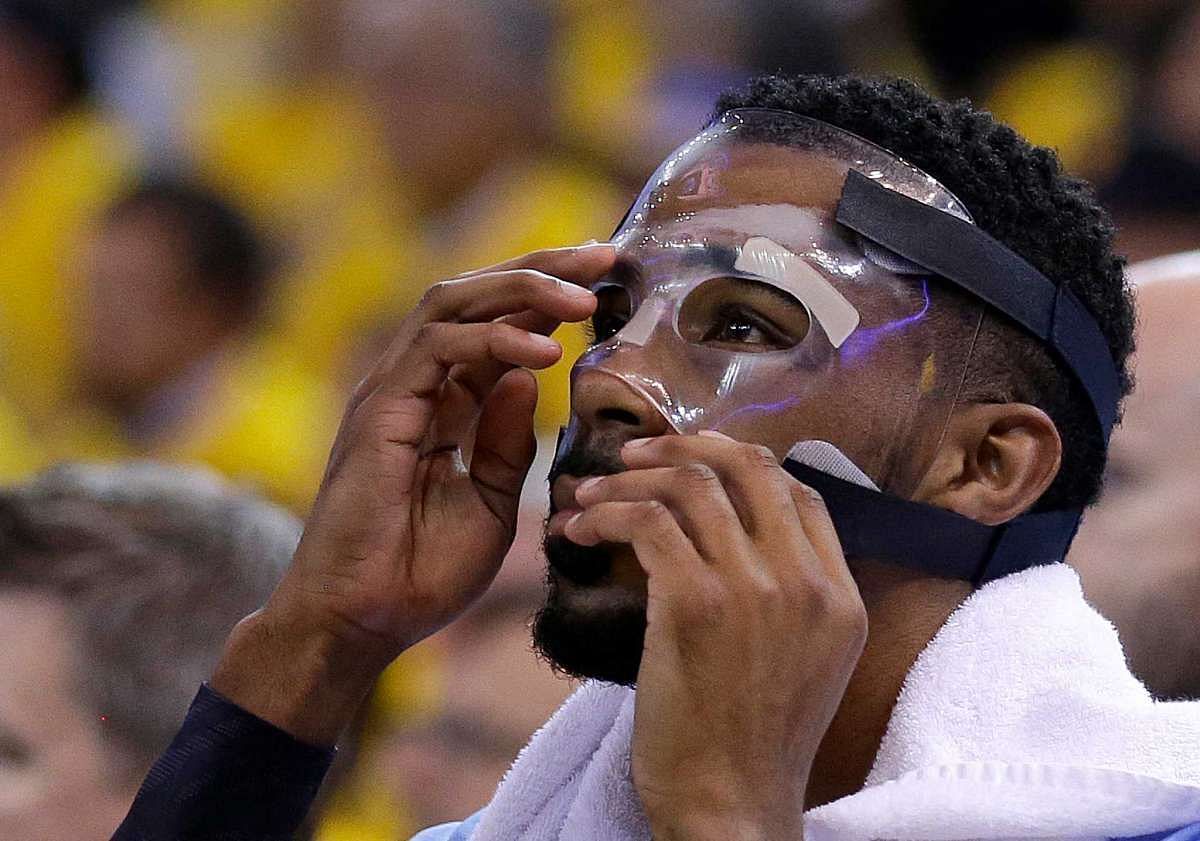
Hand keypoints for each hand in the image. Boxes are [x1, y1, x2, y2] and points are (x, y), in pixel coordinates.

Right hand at [213, 244, 613, 743]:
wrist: (361, 622)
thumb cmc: (421, 571)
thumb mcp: (491, 501)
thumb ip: (509, 440)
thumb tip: (534, 377)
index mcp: (443, 402)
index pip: (497, 324)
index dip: (549, 295)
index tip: (609, 280)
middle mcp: (415, 384)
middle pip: (476, 295)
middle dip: (543, 269)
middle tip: (604, 257)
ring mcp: (391, 392)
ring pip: (452, 303)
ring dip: (522, 290)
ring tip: (583, 298)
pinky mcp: (378, 412)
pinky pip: (435, 350)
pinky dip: (490, 340)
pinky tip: (543, 351)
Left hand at [566, 432, 867, 838]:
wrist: (731, 806)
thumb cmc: (751, 741)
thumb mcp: (803, 662)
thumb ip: (790, 594)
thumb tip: (732, 531)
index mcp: (840, 595)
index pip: (798, 490)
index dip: (740, 460)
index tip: (692, 460)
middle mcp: (807, 582)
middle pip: (749, 467)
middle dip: (684, 445)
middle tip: (633, 453)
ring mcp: (756, 589)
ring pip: (688, 486)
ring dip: (627, 480)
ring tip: (588, 496)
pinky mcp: (696, 604)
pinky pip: (646, 523)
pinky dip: (606, 515)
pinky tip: (579, 532)